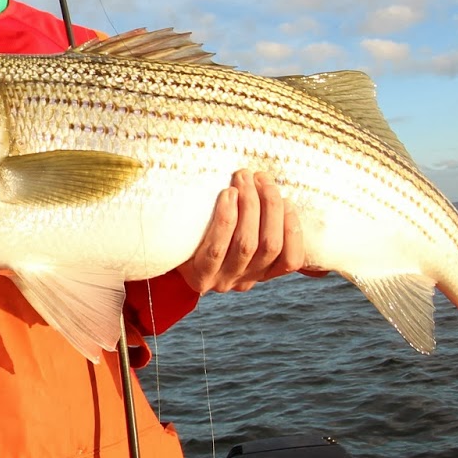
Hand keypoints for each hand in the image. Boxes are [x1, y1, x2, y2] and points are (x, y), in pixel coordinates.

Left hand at [177, 170, 317, 293]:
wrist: (163, 252)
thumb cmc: (206, 233)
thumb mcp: (236, 234)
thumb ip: (259, 222)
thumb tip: (286, 195)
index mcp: (261, 273)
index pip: (290, 261)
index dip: (294, 229)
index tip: (288, 200)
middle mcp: (245, 280)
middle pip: (269, 245)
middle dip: (271, 207)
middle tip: (262, 178)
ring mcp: (222, 280)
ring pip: (247, 244)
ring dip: (250, 206)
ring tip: (244, 178)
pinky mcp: (199, 275)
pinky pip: (216, 247)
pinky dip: (226, 218)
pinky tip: (227, 194)